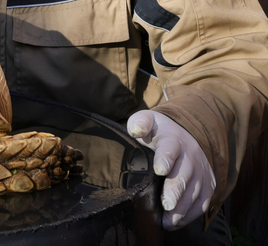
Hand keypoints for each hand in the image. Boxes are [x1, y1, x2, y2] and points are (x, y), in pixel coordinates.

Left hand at [127, 110, 214, 229]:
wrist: (184, 134)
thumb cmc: (159, 132)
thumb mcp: (148, 121)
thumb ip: (140, 123)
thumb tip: (136, 130)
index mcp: (173, 139)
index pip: (170, 148)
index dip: (165, 159)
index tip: (159, 170)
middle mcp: (191, 156)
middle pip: (184, 175)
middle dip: (176, 191)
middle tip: (167, 205)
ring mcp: (201, 172)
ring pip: (195, 192)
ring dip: (182, 208)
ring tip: (167, 222)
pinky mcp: (208, 185)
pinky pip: (203, 203)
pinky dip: (191, 215)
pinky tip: (176, 223)